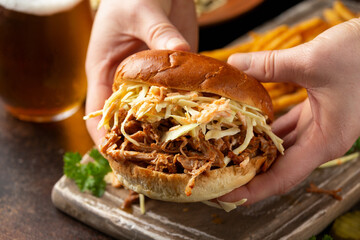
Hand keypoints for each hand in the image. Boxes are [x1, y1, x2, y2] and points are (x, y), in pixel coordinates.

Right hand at [85, 0, 197, 145]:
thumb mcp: (140, 11)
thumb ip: (158, 33)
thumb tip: (179, 52)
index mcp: (104, 71)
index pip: (99, 113)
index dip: (105, 137)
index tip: (119, 158)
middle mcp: (125, 81)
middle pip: (127, 119)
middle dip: (138, 140)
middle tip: (157, 162)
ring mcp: (149, 80)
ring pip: (154, 112)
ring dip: (165, 128)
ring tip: (182, 148)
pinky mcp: (170, 74)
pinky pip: (177, 96)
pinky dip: (185, 109)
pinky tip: (200, 120)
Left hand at [219, 18, 359, 204]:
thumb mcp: (312, 61)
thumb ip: (270, 65)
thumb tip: (235, 64)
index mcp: (324, 142)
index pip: (282, 178)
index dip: (252, 190)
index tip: (225, 195)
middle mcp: (321, 141)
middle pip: (279, 168)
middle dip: (248, 173)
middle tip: (217, 172)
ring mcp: (319, 127)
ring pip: (281, 149)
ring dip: (255, 151)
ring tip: (224, 152)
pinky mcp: (316, 113)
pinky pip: (286, 129)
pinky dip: (266, 130)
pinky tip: (247, 125)